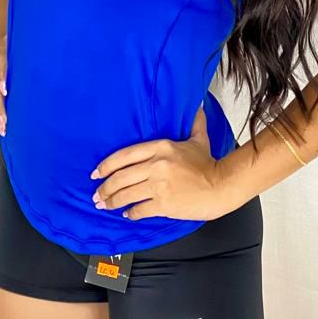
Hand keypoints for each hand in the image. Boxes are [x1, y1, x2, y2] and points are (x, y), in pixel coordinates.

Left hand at [89, 104, 230, 221]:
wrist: (221, 186)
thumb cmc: (209, 164)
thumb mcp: (199, 138)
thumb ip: (194, 122)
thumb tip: (197, 104)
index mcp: (161, 147)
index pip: (124, 155)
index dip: (106, 165)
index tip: (96, 173)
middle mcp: (156, 166)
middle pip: (121, 177)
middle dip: (105, 188)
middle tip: (97, 195)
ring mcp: (159, 186)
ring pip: (126, 194)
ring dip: (112, 202)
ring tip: (105, 205)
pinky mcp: (164, 205)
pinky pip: (139, 209)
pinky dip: (131, 213)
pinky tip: (127, 214)